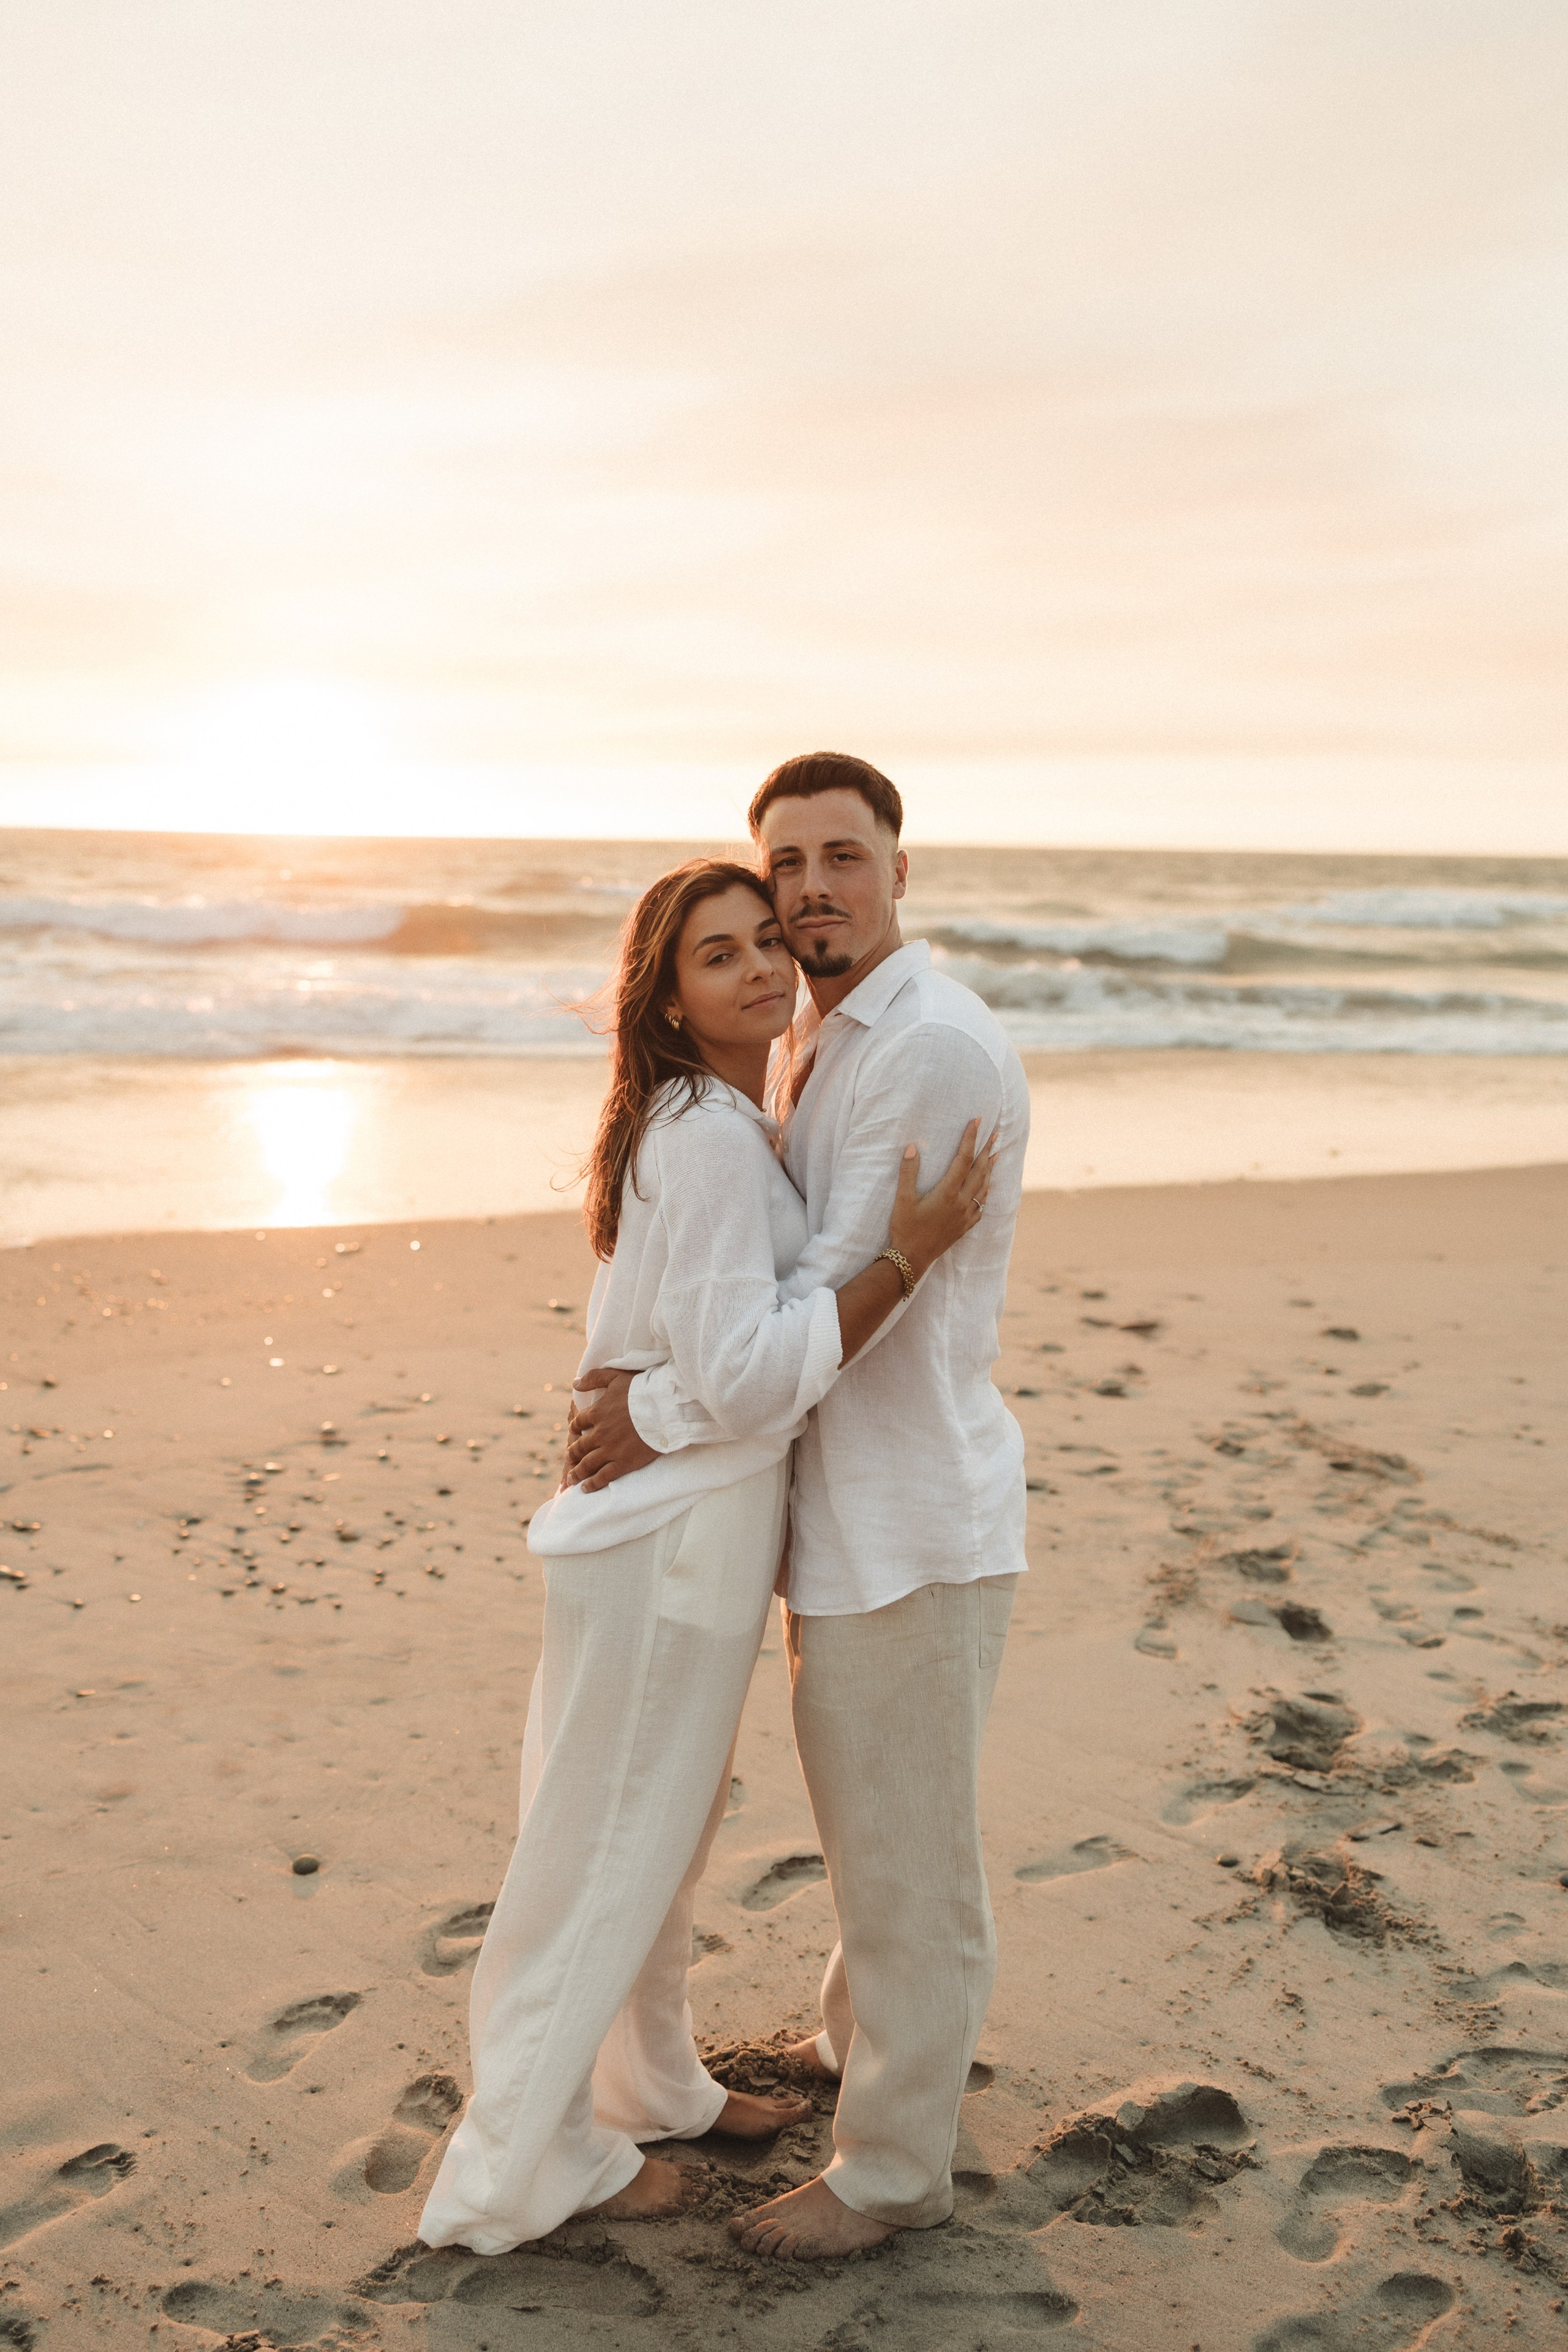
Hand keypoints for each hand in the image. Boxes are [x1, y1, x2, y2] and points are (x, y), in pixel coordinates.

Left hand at [564, 1367, 660, 1490]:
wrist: (663, 1408)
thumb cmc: (642, 1390)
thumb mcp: (616, 1377)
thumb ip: (594, 1378)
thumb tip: (574, 1383)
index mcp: (597, 1412)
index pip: (579, 1422)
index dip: (575, 1427)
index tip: (573, 1431)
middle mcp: (599, 1433)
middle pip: (580, 1446)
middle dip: (572, 1453)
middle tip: (567, 1458)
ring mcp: (610, 1450)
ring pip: (587, 1464)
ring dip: (577, 1472)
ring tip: (570, 1478)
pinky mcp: (623, 1463)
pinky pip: (603, 1476)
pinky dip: (592, 1484)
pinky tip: (585, 1488)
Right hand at [889, 1116, 996, 1279]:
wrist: (912, 1258)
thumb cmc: (905, 1228)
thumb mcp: (902, 1199)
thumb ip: (908, 1172)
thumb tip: (912, 1147)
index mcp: (948, 1192)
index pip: (963, 1159)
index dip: (970, 1138)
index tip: (977, 1122)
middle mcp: (961, 1202)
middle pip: (979, 1170)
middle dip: (987, 1150)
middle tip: (995, 1134)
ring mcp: (966, 1215)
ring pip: (983, 1187)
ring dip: (990, 1169)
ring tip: (995, 1155)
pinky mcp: (965, 1226)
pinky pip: (982, 1205)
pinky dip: (986, 1191)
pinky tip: (986, 1188)